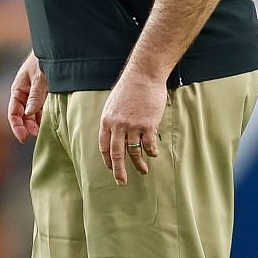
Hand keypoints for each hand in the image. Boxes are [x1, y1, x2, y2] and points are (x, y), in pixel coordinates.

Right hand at [7, 52, 47, 143]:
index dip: (17, 126)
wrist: (56, 48)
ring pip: (33, 114)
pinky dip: (45, 117)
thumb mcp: (40, 77)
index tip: (23, 138)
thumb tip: (29, 113)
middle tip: (37, 135)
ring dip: (37, 123)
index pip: (14, 112)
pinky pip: (43, 109)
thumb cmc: (44, 59)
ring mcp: (35, 95)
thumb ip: (35, 95)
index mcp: (18, 89)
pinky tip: (51, 122)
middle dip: (28, 127)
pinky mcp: (45, 95)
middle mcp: (25, 94)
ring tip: (44, 131)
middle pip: (22, 116)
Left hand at [99, 70, 165, 184]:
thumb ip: (113, 121)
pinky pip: (149, 145)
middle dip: (119, 171)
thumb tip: (116, 137)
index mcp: (107, 121)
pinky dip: (151, 152)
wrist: (143, 75)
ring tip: (143, 171)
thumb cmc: (129, 88)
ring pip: (134, 152)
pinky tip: (153, 155)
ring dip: (139, 164)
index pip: (104, 146)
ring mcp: (133, 126)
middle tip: (122, 182)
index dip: (108, 160)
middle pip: (117, 154)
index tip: (111, 169)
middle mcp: (118, 126)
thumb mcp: (113, 105)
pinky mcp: (148, 125)